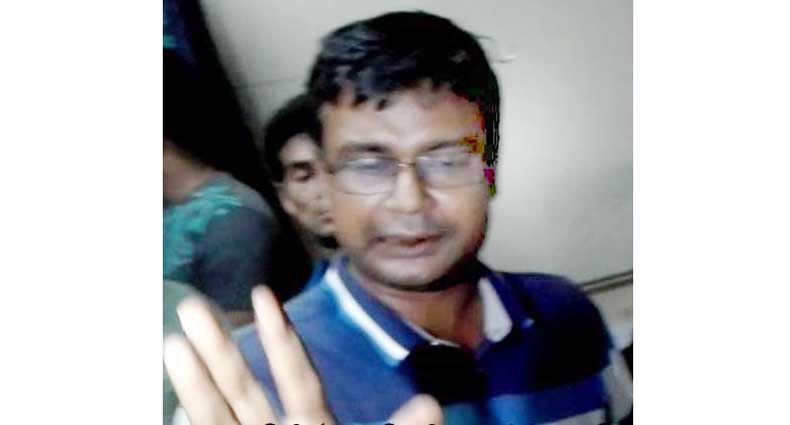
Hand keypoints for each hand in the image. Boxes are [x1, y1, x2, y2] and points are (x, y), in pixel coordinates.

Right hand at [164, 286, 442, 424]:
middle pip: (245, 389)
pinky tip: (174, 400)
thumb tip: (431, 405)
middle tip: (193, 307)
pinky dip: (191, 419)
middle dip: (219, 349)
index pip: (296, 378)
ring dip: (195, 383)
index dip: (279, 339)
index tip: (262, 296)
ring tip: (172, 343)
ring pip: (218, 416)